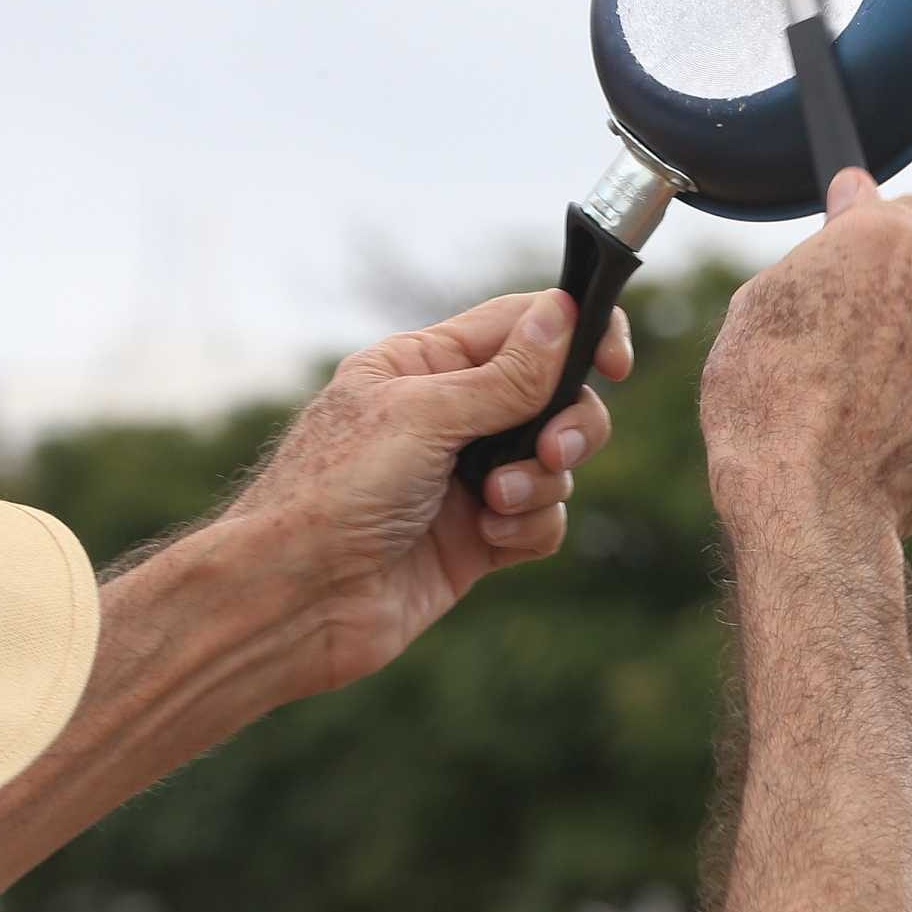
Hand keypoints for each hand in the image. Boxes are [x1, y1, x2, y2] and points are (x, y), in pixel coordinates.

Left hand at [228, 290, 629, 698]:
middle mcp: (446, 416)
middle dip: (568, 421)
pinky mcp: (476, 540)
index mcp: (421, 365)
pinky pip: (541, 520)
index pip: (520, 326)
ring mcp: (463, 480)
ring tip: (495, 503)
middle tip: (552, 449)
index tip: (614, 362)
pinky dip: (529, 527)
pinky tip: (491, 539)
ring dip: (541, 481)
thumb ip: (504, 375)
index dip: (576, 334)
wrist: (297, 598)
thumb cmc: (334, 492)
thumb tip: (562, 313)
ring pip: (555, 462)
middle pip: (554, 395)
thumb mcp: (423, 415)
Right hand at [700, 169, 911, 541]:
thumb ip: (823, 247)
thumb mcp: (760, 306)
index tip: (866, 259)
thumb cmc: (761, 401)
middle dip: (911, 299)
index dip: (890, 237)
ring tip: (870, 405)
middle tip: (855, 347)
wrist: (802, 500)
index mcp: (884, 240)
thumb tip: (856, 197)